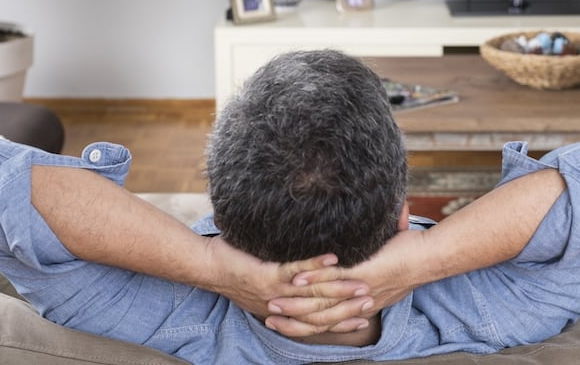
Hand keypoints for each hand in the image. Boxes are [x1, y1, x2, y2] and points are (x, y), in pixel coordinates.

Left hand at [202, 236, 371, 334]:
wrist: (207, 267)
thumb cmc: (236, 271)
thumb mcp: (265, 287)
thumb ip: (286, 287)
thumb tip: (306, 281)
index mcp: (282, 312)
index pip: (318, 322)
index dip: (343, 320)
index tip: (365, 315)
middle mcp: (282, 306)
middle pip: (322, 312)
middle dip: (349, 307)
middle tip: (371, 300)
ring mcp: (276, 292)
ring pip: (314, 294)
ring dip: (340, 288)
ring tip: (361, 282)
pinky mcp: (267, 275)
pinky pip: (296, 270)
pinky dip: (316, 265)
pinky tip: (333, 258)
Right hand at [269, 229, 427, 324]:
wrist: (429, 257)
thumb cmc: (410, 258)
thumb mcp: (385, 269)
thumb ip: (370, 267)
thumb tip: (358, 258)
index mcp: (363, 306)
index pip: (327, 322)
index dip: (304, 325)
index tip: (284, 322)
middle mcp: (359, 304)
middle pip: (318, 319)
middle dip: (292, 320)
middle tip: (270, 318)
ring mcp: (359, 290)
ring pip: (320, 304)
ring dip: (294, 304)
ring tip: (273, 302)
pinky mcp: (362, 274)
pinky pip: (331, 281)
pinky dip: (311, 279)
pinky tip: (294, 279)